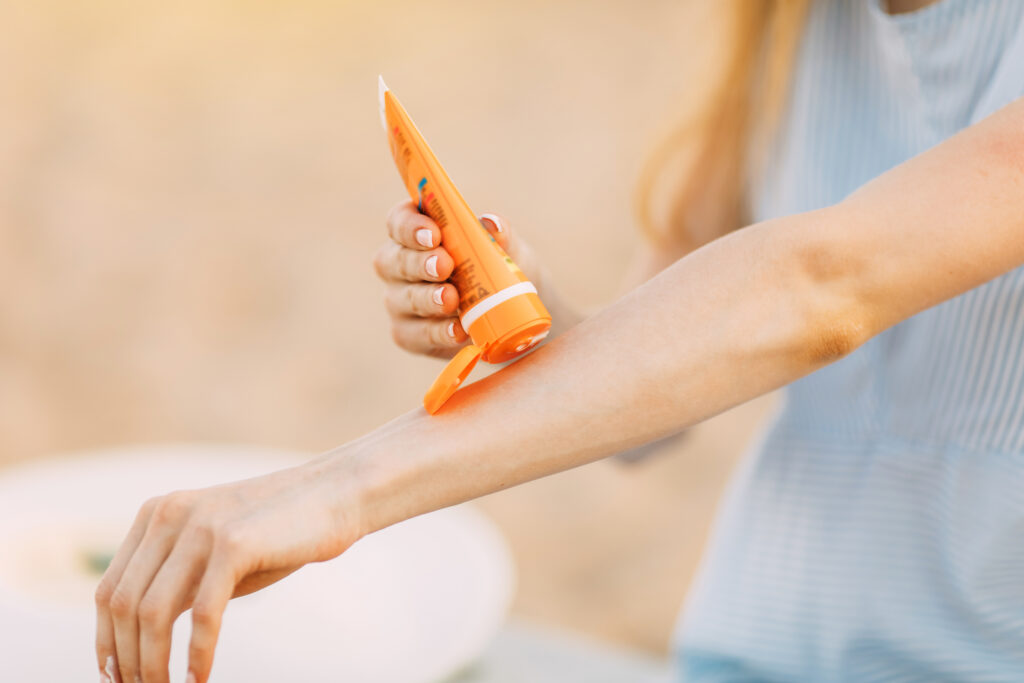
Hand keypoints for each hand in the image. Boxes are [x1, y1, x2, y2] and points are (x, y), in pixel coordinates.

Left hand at [94, 460, 360, 682]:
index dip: (105, 641)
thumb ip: (178, 581)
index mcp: (157, 514)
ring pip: (152, 613)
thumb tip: (140, 642)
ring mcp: (200, 526)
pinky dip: (197, 654)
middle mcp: (169, 515)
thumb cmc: (279, 532)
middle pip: (123, 605)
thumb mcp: (216, 552)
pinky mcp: (234, 544)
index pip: (108, 590)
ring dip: (154, 664)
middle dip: (128, 659)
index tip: (115, 677)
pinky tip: (200, 678)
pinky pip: (202, 614)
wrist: (336, 495)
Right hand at [373, 200, 536, 358]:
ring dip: (427, 298)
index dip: (410, 226)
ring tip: (451, 299)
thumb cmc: (498, 269)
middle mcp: (398, 265)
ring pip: (403, 298)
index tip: (433, 234)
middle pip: (393, 260)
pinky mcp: (408, 334)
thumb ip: (500, 235)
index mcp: (415, 233)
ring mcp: (400, 301)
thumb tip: (492, 224)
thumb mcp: (507, 249)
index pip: (399, 221)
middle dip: (419, 263)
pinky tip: (456, 330)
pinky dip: (437, 332)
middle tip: (444, 265)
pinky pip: (416, 334)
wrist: (510, 315)